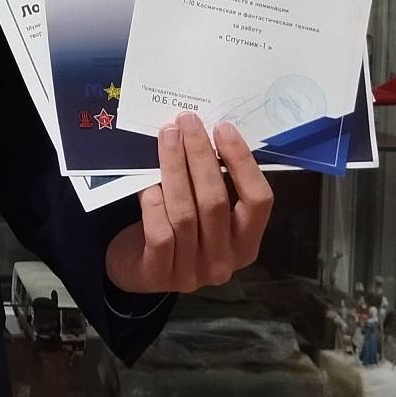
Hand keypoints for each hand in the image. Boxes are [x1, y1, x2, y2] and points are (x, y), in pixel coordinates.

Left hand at [105, 113, 273, 294]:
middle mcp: (225, 260)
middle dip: (201, 155)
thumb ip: (212, 183)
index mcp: (246, 243)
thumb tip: (207, 134)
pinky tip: (148, 183)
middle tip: (187, 122)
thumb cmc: (176, 229)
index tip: (223, 128)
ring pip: (185, 213)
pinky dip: (154, 204)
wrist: (136, 268)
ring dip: (175, 168)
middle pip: (216, 202)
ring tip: (167, 136)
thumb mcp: (202, 210)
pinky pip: (160, 234)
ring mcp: (193, 272)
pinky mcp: (159, 275)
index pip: (258, 201)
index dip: (243, 163)